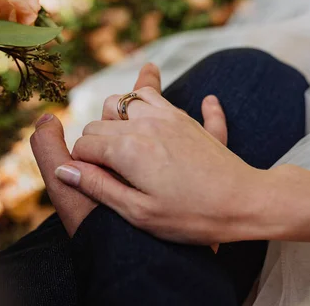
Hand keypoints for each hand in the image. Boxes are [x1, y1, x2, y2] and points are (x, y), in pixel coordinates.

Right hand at [32, 63, 228, 237]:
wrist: (245, 201)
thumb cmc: (192, 215)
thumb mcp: (139, 212)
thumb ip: (97, 187)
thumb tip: (63, 169)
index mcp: (127, 148)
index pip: (83, 144)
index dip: (81, 165)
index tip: (94, 181)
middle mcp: (144, 123)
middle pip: (100, 119)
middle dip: (96, 142)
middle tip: (109, 170)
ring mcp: (167, 115)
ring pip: (125, 99)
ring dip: (117, 117)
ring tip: (123, 142)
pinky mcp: (185, 116)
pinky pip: (158, 94)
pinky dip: (150, 94)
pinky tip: (154, 105)